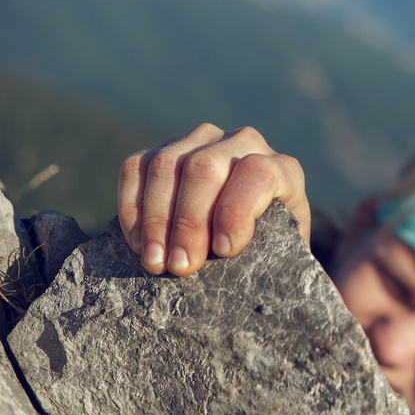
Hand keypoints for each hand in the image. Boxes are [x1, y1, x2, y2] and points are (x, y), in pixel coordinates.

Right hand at [118, 123, 309, 275]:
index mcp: (281, 169)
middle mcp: (243, 143)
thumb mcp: (282, 255)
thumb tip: (237, 274)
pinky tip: (138, 244)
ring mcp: (201, 140)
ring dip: (155, 220)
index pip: (258, 172)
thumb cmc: (270, 251)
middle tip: (180, 267)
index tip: (224, 250)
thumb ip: (273, 260)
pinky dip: (132, 207)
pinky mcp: (165, 148)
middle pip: (204, 168)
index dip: (237, 210)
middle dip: (188, 222)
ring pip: (166, 165)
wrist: (250, 233)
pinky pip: (136, 167)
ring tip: (155, 263)